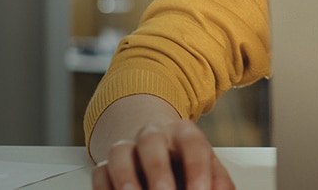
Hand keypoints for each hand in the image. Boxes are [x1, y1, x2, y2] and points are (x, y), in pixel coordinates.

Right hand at [91, 120, 234, 189]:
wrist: (157, 147)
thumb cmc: (185, 162)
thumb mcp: (207, 166)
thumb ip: (217, 180)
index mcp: (184, 132)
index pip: (193, 145)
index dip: (197, 169)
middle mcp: (153, 135)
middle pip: (152, 142)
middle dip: (158, 173)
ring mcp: (127, 148)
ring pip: (120, 153)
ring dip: (127, 180)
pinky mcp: (106, 165)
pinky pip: (100, 173)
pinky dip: (105, 188)